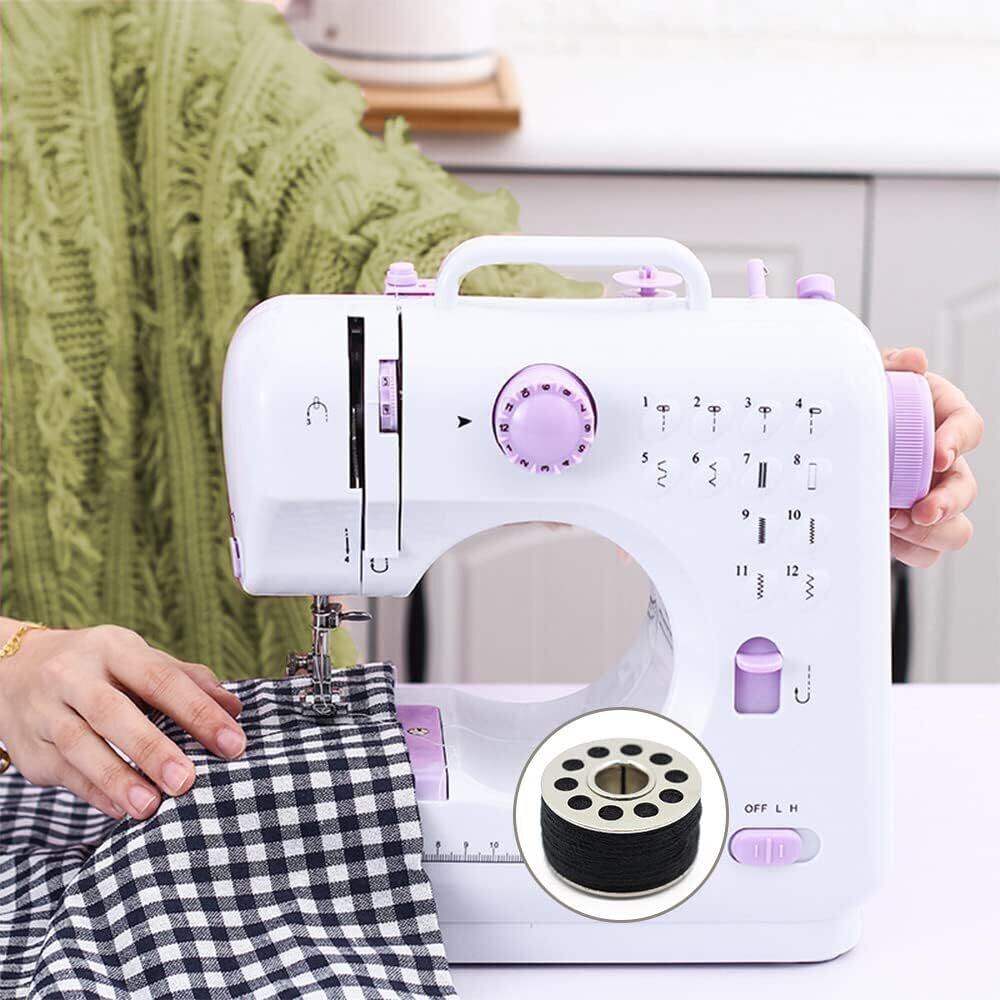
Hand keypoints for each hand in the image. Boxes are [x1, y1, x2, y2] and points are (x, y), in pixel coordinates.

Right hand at [0, 623, 243, 819]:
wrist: (15, 670)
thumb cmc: (100, 669)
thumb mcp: (140, 661)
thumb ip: (189, 681)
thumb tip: (234, 708)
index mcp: (114, 648)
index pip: (161, 678)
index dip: (198, 711)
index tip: (232, 744)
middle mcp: (74, 675)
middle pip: (112, 711)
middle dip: (151, 748)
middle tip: (186, 780)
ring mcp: (45, 710)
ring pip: (79, 744)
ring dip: (117, 778)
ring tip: (151, 806)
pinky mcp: (30, 746)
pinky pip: (63, 771)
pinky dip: (94, 791)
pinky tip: (122, 809)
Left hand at [883, 347, 982, 566]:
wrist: (832, 433)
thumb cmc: (865, 405)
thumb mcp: (872, 377)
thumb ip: (891, 365)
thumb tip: (913, 361)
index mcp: (939, 420)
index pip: (967, 428)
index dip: (957, 442)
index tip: (938, 455)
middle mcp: (939, 462)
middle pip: (966, 487)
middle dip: (947, 503)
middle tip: (921, 510)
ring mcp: (926, 495)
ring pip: (953, 526)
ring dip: (930, 532)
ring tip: (895, 524)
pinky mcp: (908, 524)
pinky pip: (924, 549)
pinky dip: (908, 548)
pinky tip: (886, 536)